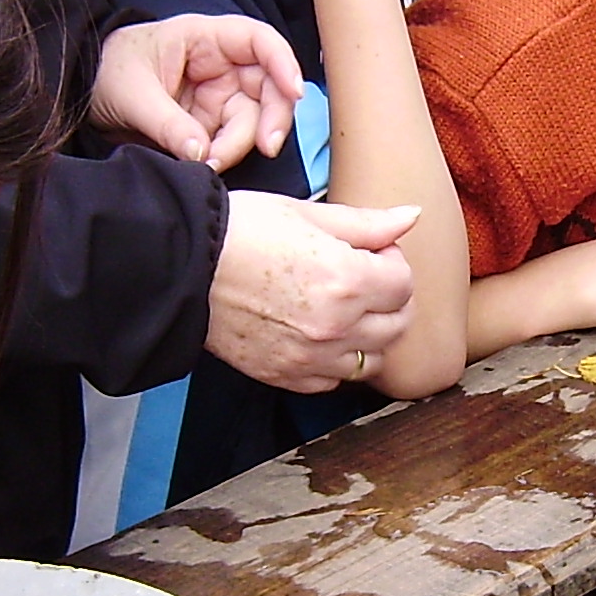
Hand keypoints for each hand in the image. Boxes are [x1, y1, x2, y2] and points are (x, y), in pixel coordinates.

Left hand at [92, 14, 302, 170]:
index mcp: (204, 38)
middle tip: (265, 148)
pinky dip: (224, 156)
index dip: (283, 62)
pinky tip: (204, 164)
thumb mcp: (131, 94)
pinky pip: (231, 141)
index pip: (259, 41)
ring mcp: (218, 95)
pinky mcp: (210, 123)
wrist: (86, 92)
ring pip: (253, 121)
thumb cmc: (108, 72)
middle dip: (272, 118)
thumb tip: (201, 154)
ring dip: (239, 146)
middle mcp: (221, 65)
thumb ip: (167, 124)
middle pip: (269, 86)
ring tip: (208, 163)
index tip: (294, 92)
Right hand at [206, 192, 417, 391]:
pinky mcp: (286, 376)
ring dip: (369, 336)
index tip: (370, 252)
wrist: (184, 265)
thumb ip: (367, 223)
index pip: (404, 283)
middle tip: (362, 279)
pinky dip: (336, 362)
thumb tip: (411, 217)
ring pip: (372, 360)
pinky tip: (319, 335)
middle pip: (397, 325)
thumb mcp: (308, 214)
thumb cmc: (242, 230)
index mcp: (346, 279)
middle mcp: (336, 326)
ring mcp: (311, 357)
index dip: (391, 262)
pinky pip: (334, 381)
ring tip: (342, 310)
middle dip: (389, 299)